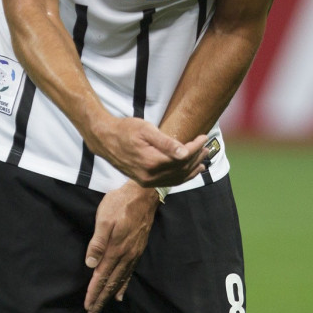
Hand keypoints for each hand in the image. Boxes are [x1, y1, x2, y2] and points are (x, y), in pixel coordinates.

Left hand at [83, 181, 158, 312]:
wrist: (144, 194)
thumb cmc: (120, 204)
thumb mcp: (104, 219)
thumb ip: (97, 242)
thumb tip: (91, 265)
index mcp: (115, 250)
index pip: (101, 276)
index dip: (94, 292)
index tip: (87, 306)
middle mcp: (125, 256)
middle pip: (111, 283)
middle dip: (101, 299)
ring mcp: (133, 254)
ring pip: (120, 280)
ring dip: (111, 295)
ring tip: (104, 306)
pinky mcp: (138, 249)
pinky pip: (130, 272)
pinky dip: (124, 285)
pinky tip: (121, 292)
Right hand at [91, 116, 209, 187]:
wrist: (105, 140)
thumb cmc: (125, 130)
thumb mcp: (146, 130)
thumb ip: (166, 143)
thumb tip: (184, 152)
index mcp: (151, 162)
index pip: (182, 158)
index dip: (195, 148)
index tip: (203, 137)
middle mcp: (150, 176)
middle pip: (181, 169)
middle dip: (196, 157)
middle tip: (207, 146)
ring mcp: (147, 181)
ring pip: (177, 178)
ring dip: (192, 169)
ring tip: (203, 159)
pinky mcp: (145, 181)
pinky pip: (168, 182)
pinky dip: (182, 177)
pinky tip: (190, 171)